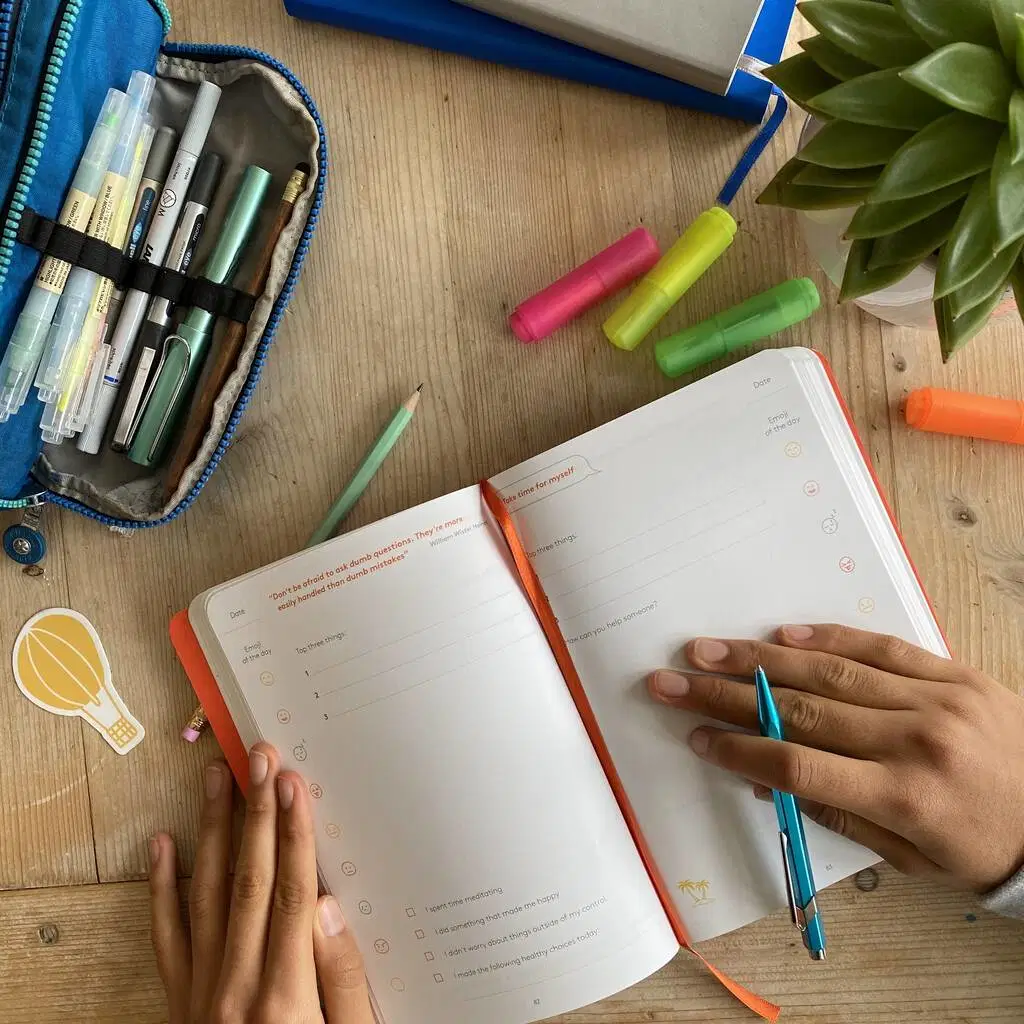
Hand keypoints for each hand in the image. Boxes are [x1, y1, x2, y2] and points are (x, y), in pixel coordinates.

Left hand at [149, 743, 374, 1022]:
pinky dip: (161, 888)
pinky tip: (162, 845)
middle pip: (249, 880)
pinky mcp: (180, 1002)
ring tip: (214, 777)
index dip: (296, 833)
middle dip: (257, 812)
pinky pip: (166, 938)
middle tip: (259, 756)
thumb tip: (332, 908)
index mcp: (287, 997)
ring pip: (205, 894)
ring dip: (212, 830)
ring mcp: (202, 994)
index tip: (294, 783)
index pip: (293, 894)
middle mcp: (237, 987)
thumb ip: (344, 981)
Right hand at [648, 625, 1023, 893]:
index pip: (799, 766)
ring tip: (710, 649)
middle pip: (800, 711)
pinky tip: (784, 633)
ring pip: (830, 672)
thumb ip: (836, 813)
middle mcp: (915, 740)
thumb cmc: (980, 846)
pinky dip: (827, 639)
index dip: (740, 749)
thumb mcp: (909, 857)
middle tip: (677, 681)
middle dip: (728, 695)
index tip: (696, 736)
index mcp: (904, 795)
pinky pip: (879, 647)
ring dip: (761, 659)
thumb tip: (767, 777)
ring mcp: (935, 699)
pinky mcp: (952, 673)